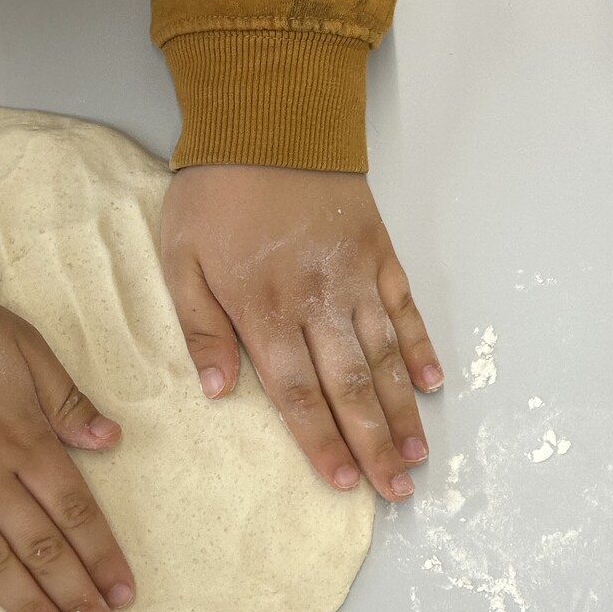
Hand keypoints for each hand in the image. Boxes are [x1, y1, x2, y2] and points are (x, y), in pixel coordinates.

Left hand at [161, 166, 441, 500]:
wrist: (268, 119)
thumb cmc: (216, 192)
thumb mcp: (180, 259)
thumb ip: (200, 327)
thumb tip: (218, 391)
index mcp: (264, 309)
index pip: (297, 391)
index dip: (320, 440)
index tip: (340, 482)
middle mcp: (318, 301)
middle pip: (351, 386)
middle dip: (373, 445)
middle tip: (396, 492)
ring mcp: (356, 278)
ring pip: (385, 356)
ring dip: (403, 411)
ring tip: (417, 457)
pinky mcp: (379, 253)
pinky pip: (406, 309)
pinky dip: (421, 348)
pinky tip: (432, 385)